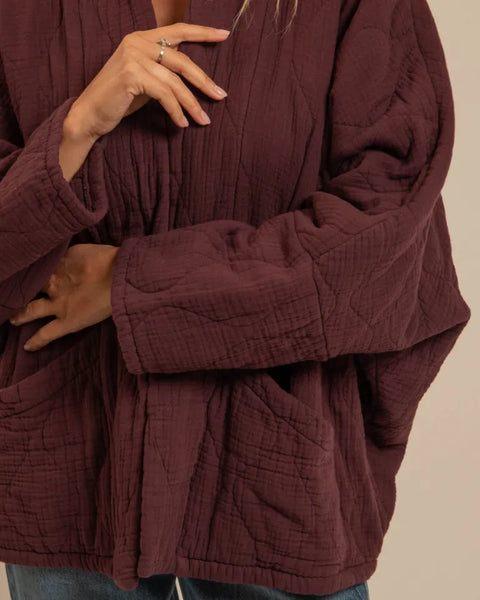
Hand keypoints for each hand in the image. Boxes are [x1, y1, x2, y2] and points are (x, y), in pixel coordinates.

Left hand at [9, 244, 119, 350]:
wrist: (118, 275)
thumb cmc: (111, 262)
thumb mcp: (86, 252)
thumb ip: (71, 256)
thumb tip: (62, 255)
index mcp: (60, 267)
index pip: (41, 270)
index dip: (32, 273)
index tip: (23, 275)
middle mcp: (55, 284)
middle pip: (30, 288)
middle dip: (19, 292)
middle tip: (7, 296)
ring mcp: (59, 303)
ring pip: (31, 310)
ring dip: (21, 315)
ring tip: (12, 320)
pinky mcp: (68, 320)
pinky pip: (48, 333)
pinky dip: (38, 341)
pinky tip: (28, 347)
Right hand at [66, 22, 229, 137]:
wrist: (89, 115)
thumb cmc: (118, 100)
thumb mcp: (144, 80)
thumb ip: (163, 72)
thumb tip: (196, 81)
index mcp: (141, 38)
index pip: (177, 30)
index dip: (202, 32)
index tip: (224, 35)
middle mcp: (137, 42)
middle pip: (182, 60)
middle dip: (204, 81)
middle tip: (221, 96)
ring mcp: (133, 57)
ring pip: (175, 82)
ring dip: (192, 104)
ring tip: (204, 120)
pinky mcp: (131, 76)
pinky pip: (164, 95)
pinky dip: (176, 111)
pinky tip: (182, 124)